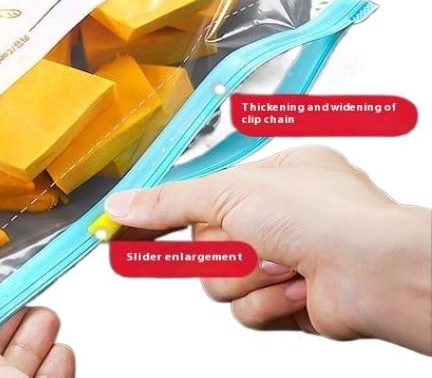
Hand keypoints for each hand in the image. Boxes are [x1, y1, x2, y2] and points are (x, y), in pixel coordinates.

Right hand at [105, 146, 431, 353]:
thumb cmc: (324, 214)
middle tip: (240, 236)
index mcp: (262, 179)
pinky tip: (296, 285)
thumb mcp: (230, 192)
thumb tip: (123, 205)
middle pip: (200, 243)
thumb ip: (169, 202)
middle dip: (222, 246)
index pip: (191, 195)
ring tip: (283, 260)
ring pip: (218, 281)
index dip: (154, 214)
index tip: (116, 230)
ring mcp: (278, 260)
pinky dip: (267, 300)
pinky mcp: (284, 301)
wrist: (373, 271)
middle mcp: (270, 218)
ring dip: (247, 274)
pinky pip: (244, 310)